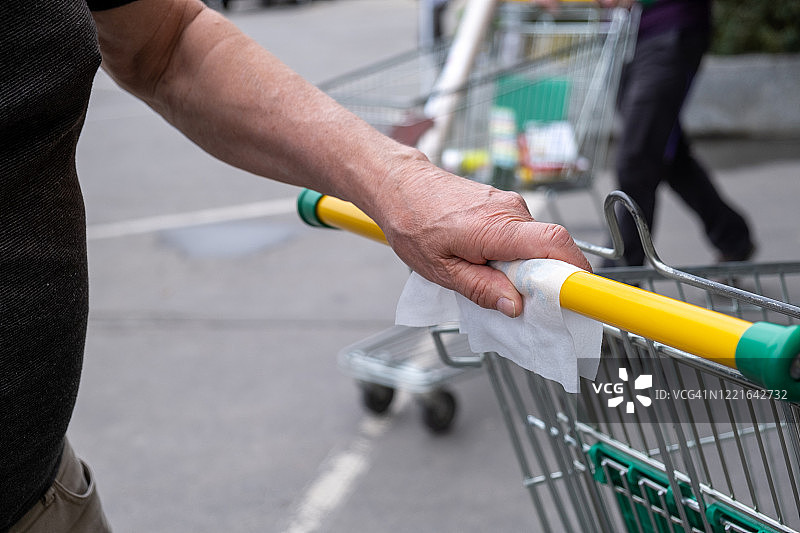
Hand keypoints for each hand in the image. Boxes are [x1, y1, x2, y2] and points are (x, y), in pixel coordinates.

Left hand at [372, 157, 590, 317]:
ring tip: (490, 275)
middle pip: (549, 247)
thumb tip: (515, 306)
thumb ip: (481, 289)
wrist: (399, 185)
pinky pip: (522, 233)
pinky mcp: (503, 203)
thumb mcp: (441, 270)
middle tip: (520, 298)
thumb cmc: (413, 224)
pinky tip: (486, 260)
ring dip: (523, 265)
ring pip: (535, 242)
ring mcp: (508, 203)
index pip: (555, 242)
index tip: (577, 293)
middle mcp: (510, 210)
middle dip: (543, 277)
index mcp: (496, 227)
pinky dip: (514, 252)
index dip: (574, 268)